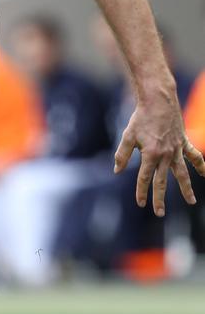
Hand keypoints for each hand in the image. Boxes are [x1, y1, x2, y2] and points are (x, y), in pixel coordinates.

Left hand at [114, 99, 204, 215]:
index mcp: (150, 154)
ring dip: (186, 188)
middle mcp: (165, 155)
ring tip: (191, 202)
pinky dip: (200, 164)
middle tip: (160, 213)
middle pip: (162, 181)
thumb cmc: (140, 117)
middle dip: (160, 198)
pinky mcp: (184, 142)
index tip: (140, 203)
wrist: (158, 100)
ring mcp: (177, 149)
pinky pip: (194, 156)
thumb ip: (122, 155)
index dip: (141, 192)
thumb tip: (117, 171)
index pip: (144, 179)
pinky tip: (204, 174)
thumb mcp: (128, 136)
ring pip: (182, 173)